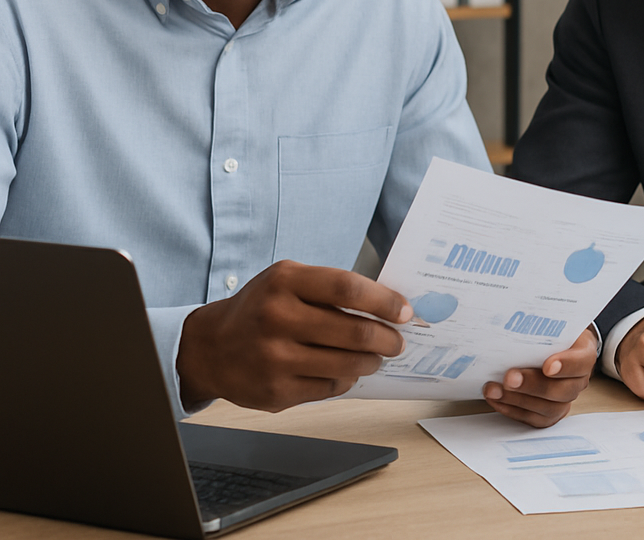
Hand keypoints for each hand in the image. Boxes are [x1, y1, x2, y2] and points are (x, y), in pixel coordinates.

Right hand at [177, 260, 411, 411]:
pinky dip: (346, 379)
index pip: (347, 288)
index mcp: (285, 281)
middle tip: (397, 341)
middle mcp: (278, 318)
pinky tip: (347, 370)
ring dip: (372, 362)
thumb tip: (386, 305)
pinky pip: (329, 387)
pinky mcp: (275, 392)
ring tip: (377, 357)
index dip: (383, 301)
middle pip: (353, 332)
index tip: (404, 311)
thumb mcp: (287, 280)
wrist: (210, 348)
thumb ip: (330, 288)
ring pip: (347, 365)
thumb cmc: (261, 307)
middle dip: (386, 339)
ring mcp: (275, 358)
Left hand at [482, 326, 597, 427]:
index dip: (566, 365)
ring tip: (494, 389)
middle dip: (533, 385)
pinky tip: (496, 399)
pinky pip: (533, 418)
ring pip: (547, 408)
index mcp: (583, 354)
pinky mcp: (549, 413)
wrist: (557, 345)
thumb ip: (543, 322)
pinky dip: (512, 410)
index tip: (548, 366)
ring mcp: (564, 400)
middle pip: (562, 390)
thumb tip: (515, 314)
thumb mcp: (555, 320)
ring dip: (517, 400)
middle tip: (510, 378)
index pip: (580, 362)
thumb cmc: (554, 332)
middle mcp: (578, 381)